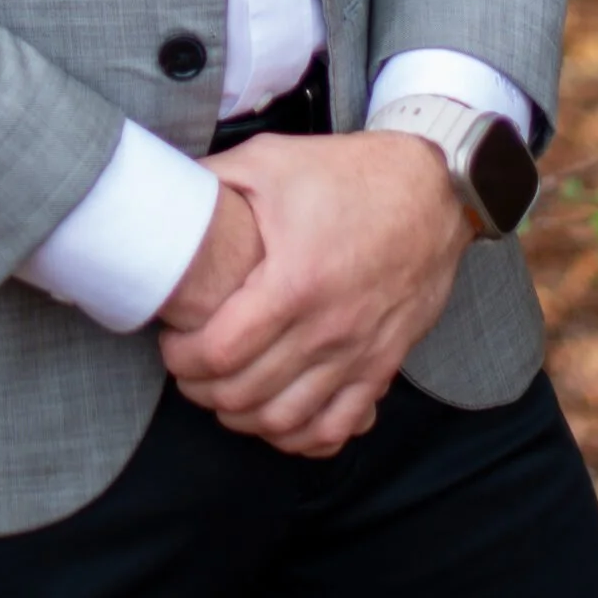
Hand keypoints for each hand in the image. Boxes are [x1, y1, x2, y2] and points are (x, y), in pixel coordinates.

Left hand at [159, 132, 467, 457]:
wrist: (431, 191)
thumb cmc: (348, 174)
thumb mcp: (271, 159)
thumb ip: (214, 178)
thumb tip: (166, 191)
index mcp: (294, 280)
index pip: (221, 351)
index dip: (183, 357)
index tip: (172, 342)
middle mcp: (327, 328)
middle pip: (247, 394)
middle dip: (203, 390)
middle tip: (188, 370)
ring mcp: (358, 353)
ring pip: (287, 421)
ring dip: (244, 418)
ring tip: (223, 394)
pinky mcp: (382, 365)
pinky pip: (338, 428)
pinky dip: (301, 438)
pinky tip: (278, 419)